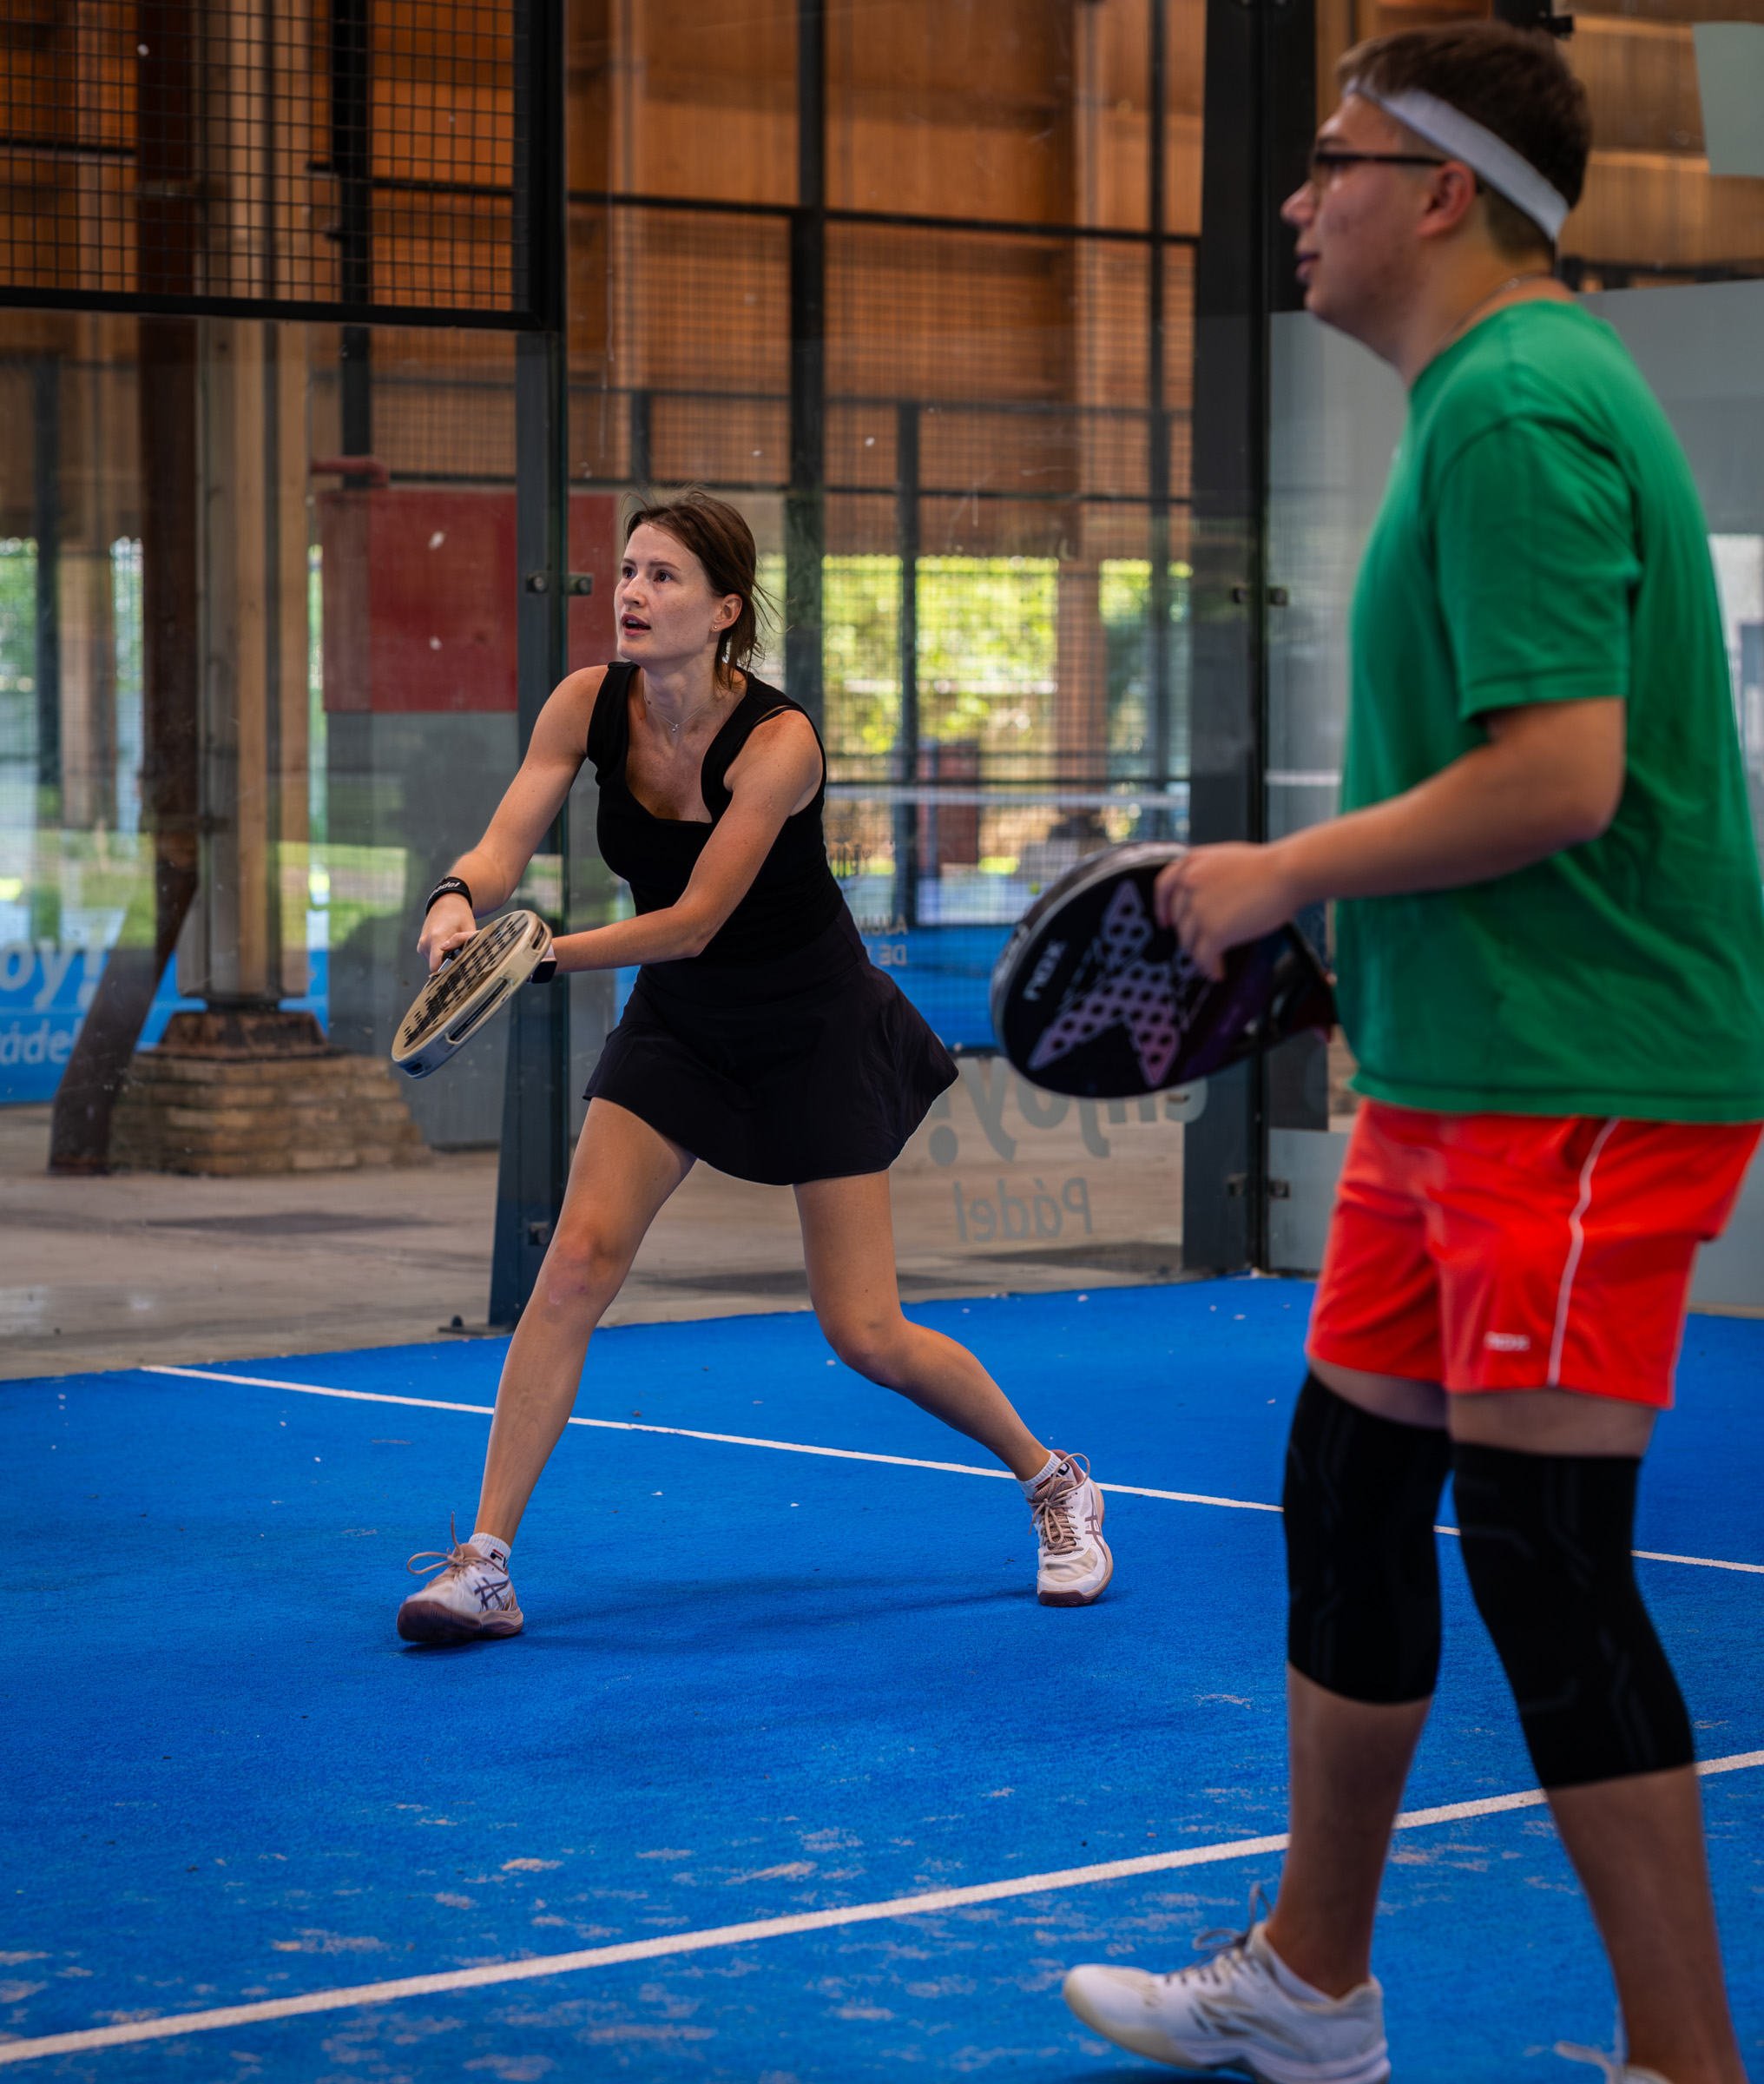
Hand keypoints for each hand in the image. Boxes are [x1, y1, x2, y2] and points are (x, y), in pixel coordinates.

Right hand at [418, 894, 476, 974]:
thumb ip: (466, 942)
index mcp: (436, 938)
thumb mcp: (467, 927)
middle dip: (448, 967)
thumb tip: (469, 958)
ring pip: (434, 963)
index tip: (456, 976)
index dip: (445, 974)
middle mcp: (426, 943)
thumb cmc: (459, 915)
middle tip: (462, 961)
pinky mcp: (421, 946)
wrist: (445, 903)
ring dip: (444, 961)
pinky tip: (448, 950)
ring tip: (455, 952)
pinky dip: (440, 957)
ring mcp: (422, 945)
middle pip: (436, 966)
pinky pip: (431, 958)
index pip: (435, 966)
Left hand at [1154, 843, 1296, 980]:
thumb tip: (1204, 898)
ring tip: (1212, 962)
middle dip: (1190, 936)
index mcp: (1191, 864)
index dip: (1162, 909)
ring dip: (1200, 955)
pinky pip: (1203, 957)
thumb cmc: (1268, 866)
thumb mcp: (1225, 858)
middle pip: (1179, 921)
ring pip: (1189, 942)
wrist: (1286, 872)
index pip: (1163, 888)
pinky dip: (1209, 968)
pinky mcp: (1214, 931)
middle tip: (1202, 945)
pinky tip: (1217, 972)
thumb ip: (1206, 875)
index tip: (1165, 922)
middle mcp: (1189, 885)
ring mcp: (1199, 909)